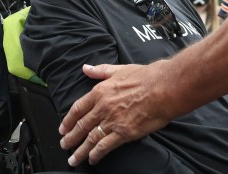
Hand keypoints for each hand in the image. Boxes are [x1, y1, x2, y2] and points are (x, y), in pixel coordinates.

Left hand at [59, 62, 173, 165]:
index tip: (63, 127)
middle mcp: (103, 107)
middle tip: (64, 144)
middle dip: (70, 137)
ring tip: (73, 158)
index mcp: (100, 91)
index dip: (68, 120)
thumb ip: (101, 71)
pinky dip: (96, 154)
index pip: (78, 108)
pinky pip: (104, 146)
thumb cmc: (146, 77)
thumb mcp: (120, 69)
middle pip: (81, 126)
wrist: (164, 88)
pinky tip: (92, 159)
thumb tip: (86, 68)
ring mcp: (112, 121)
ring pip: (90, 139)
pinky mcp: (123, 133)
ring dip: (79, 150)